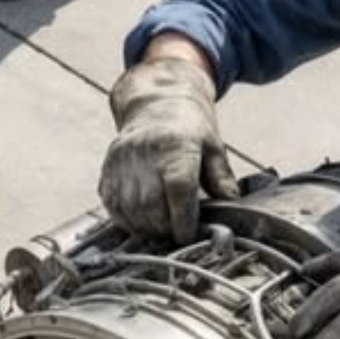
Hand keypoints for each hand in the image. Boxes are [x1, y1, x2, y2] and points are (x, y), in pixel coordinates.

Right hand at [99, 57, 239, 242]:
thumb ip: (221, 178)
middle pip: (151, 203)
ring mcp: (122, 159)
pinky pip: (112, 204)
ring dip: (146, 227)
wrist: (156, 104)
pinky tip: (142, 220)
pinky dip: (126, 219)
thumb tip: (231, 204)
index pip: (178, 187)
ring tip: (161, 228)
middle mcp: (145, 150)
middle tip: (177, 232)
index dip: (183, 217)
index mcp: (176, 143)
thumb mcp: (213, 147)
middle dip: (165, 226)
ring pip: (130, 208)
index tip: (189, 234)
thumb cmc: (190, 127)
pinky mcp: (108, 166)